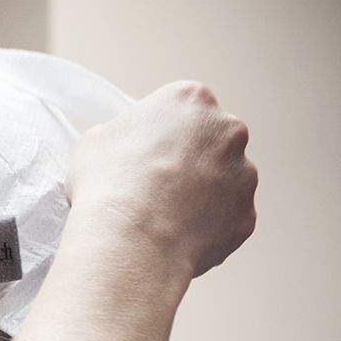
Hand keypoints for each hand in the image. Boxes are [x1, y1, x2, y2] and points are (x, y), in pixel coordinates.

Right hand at [67, 80, 257, 282]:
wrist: (130, 241)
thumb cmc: (110, 187)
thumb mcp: (94, 142)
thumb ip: (121, 135)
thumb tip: (124, 148)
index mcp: (191, 99)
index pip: (181, 109)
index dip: (160, 134)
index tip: (146, 153)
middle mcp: (227, 129)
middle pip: (210, 141)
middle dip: (188, 160)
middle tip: (155, 185)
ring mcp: (242, 173)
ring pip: (223, 180)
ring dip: (200, 193)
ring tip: (162, 216)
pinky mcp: (246, 213)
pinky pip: (227, 218)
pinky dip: (206, 226)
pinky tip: (176, 235)